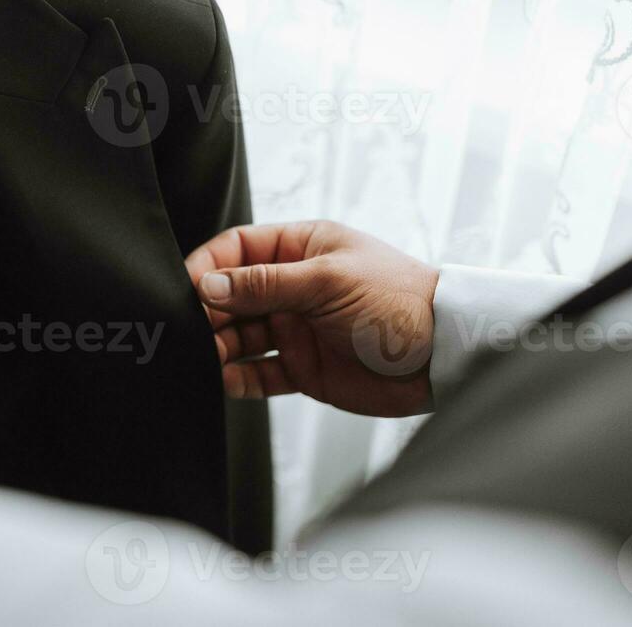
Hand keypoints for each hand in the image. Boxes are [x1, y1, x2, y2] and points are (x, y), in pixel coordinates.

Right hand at [184, 221, 439, 417]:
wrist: (448, 356)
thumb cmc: (399, 302)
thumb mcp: (327, 281)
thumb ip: (264, 285)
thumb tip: (207, 285)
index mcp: (301, 249)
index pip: (237, 250)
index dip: (207, 267)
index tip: (183, 287)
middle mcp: (294, 287)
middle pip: (232, 296)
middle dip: (207, 312)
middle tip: (189, 329)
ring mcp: (297, 328)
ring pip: (241, 336)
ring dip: (219, 347)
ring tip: (204, 358)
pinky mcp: (305, 369)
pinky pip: (261, 373)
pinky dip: (240, 378)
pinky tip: (226, 380)